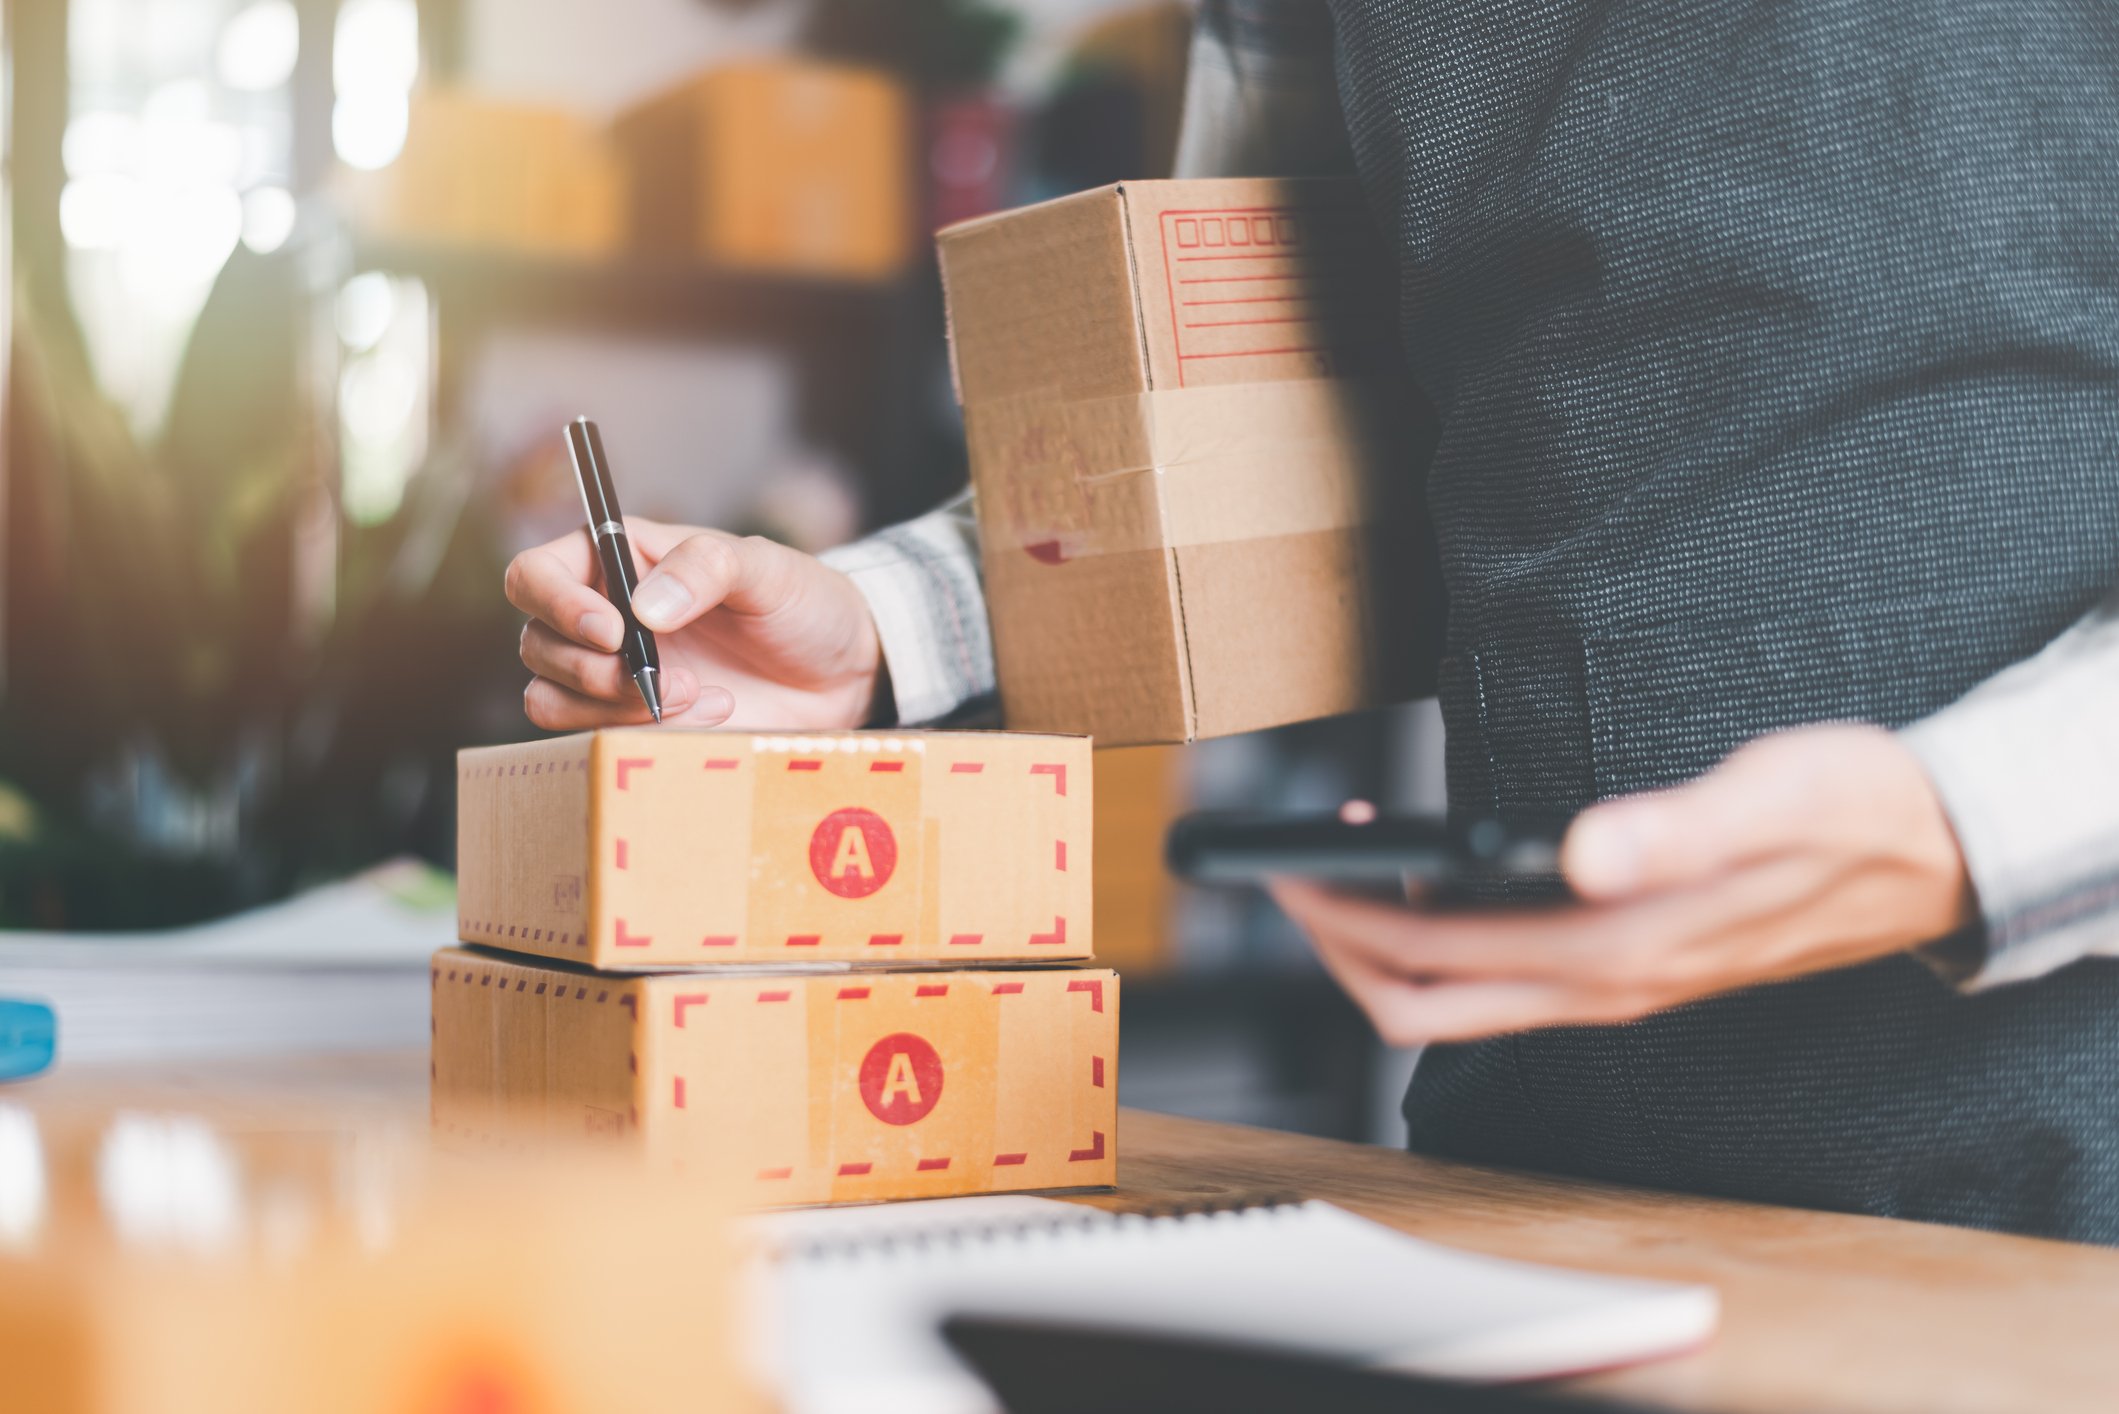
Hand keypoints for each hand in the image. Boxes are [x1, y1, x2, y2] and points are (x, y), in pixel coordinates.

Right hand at [505, 518, 882, 729]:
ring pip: (551, 699)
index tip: (614, 633)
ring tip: (698, 694)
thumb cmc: (802, 603)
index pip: (536, 574)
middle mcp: (602, 615)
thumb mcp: (767, 568)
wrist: (841, 673)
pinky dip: (642, 733)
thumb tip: (642, 606)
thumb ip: (706, 568)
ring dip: (615, 709)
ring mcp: (613, 674)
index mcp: (619, 560)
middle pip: (537, 645)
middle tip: (673, 678)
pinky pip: (596, 737)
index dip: (556, 604)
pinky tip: (710, 714)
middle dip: (596, 671)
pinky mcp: (633, 723)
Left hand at [1271, 724, 1976, 1045]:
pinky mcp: (1627, 969)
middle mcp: (1608, 986)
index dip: (1348, 921)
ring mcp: (1616, 987)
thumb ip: (1678, 828)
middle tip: (1287, 876)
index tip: (1287, 872)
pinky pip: (1504, 981)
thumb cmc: (1857, 812)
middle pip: (1427, 1005)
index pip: (1440, 956)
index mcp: (1622, 947)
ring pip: (1461, 1000)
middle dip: (1339, 948)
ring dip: (1386, 945)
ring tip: (1342, 865)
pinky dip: (1442, 939)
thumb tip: (1579, 853)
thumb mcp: (1777, 795)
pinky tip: (1433, 876)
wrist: (1936, 856)